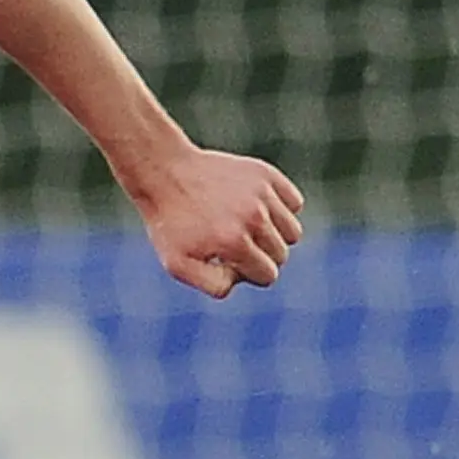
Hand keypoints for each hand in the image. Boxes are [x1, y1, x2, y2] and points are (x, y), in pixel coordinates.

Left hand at [131, 147, 305, 296]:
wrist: (164, 174)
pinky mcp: (266, 174)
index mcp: (234, 242)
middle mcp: (254, 217)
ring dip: (273, 235)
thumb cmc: (170, 224)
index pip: (268, 275)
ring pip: (292, 231)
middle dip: (260, 256)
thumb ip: (213, 284)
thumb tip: (243, 279)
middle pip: (281, 254)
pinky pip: (294, 203)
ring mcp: (262, 193)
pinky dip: (280, 209)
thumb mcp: (177, 264)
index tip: (228, 261)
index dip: (249, 274)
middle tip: (232, 243)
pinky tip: (255, 208)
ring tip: (245, 227)